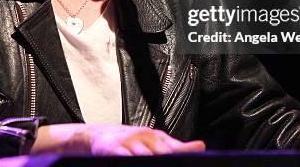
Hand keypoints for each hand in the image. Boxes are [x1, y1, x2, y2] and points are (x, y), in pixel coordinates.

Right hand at [32, 123, 205, 155]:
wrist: (98, 136)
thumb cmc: (131, 141)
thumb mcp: (154, 141)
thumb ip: (176, 147)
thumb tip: (201, 145)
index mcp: (157, 137)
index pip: (176, 148)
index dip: (186, 153)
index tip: (198, 152)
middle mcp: (145, 138)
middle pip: (163, 153)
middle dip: (171, 160)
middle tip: (182, 165)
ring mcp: (129, 143)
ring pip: (145, 156)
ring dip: (150, 161)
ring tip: (153, 162)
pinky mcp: (114, 150)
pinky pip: (125, 158)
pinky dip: (130, 160)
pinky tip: (132, 162)